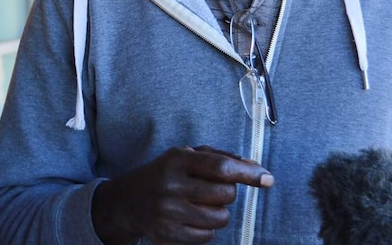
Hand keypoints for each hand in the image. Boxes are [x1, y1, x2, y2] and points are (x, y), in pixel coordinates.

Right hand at [91, 145, 273, 244]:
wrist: (125, 202)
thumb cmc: (163, 174)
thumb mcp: (182, 156)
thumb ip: (217, 157)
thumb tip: (254, 167)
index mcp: (176, 160)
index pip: (221, 167)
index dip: (248, 173)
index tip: (267, 178)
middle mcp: (172, 185)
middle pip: (226, 194)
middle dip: (227, 192)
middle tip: (211, 189)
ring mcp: (170, 212)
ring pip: (221, 217)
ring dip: (219, 211)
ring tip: (200, 204)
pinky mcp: (169, 234)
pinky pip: (208, 235)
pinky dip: (207, 228)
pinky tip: (191, 218)